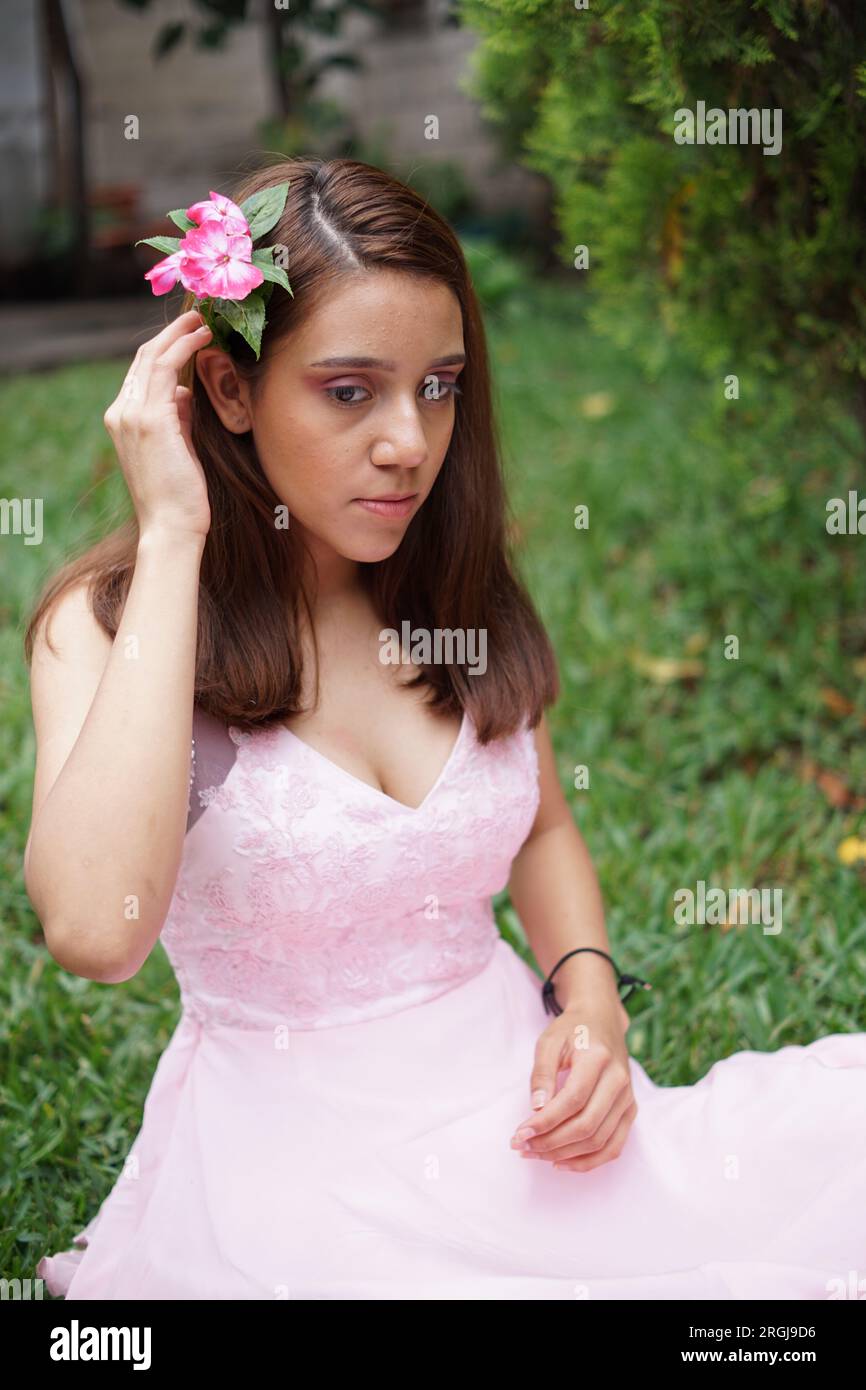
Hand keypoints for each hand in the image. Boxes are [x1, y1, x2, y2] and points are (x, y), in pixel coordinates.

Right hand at [102, 309, 213, 540]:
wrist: (170, 527)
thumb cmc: (179, 495)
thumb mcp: (177, 448)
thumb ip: (177, 418)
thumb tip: (184, 394)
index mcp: (123, 420)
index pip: (140, 372)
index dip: (165, 347)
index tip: (189, 333)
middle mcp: (120, 413)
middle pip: (143, 358)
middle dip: (171, 333)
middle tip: (198, 315)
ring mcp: (132, 415)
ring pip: (152, 357)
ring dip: (179, 334)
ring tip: (204, 320)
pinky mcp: (150, 420)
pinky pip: (165, 369)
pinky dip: (184, 348)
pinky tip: (203, 339)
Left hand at [510, 992, 637, 1172]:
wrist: (602, 1021)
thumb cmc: (572, 1030)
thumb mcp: (549, 1041)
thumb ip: (542, 1073)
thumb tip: (537, 1109)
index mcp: (598, 1059)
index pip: (572, 1100)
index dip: (545, 1122)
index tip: (520, 1133)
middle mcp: (618, 1080)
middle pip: (586, 1125)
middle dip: (550, 1142)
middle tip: (522, 1146)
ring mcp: (627, 1098)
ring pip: (599, 1140)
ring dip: (564, 1154)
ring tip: (535, 1154)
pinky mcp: (630, 1110)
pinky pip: (613, 1146)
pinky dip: (588, 1162)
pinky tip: (561, 1162)